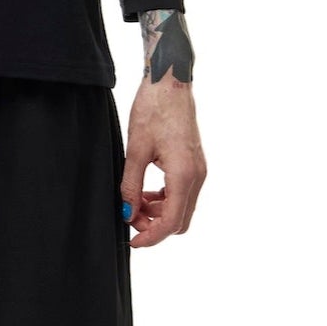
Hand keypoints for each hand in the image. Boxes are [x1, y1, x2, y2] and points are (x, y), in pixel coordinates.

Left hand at [120, 74, 205, 249]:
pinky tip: (145, 191)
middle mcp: (197, 176)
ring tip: (134, 201)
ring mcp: (199, 170)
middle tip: (128, 216)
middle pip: (180, 220)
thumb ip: (131, 186)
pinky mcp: (195, 164)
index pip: (171, 222)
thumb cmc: (153, 110)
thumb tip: (127, 214)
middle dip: (154, 226)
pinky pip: (183, 194)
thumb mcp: (135, 151)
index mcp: (184, 174)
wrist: (170, 83)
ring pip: (182, 209)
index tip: (132, 241)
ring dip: (159, 213)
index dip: (151, 237)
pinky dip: (165, 200)